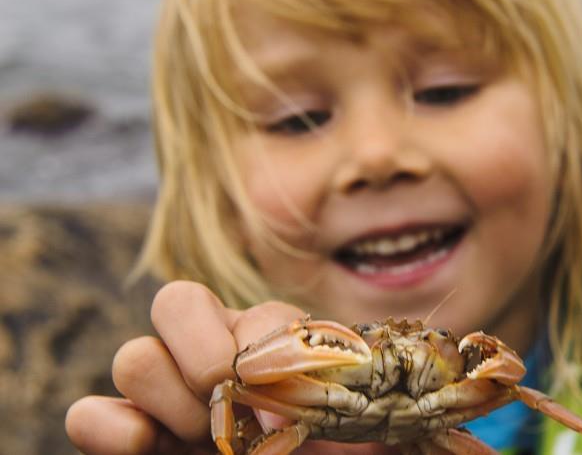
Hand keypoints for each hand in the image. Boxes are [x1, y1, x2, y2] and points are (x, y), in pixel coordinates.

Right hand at [65, 280, 394, 453]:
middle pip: (173, 302)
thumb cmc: (327, 445)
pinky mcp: (126, 432)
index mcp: (263, 334)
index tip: (282, 415)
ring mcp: (162, 390)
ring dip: (172, 404)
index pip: (256, 316)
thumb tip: (277, 408)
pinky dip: (111, 430)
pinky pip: (88, 415)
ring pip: (133, 357)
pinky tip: (150, 447)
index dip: (264, 357)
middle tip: (233, 412)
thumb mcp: (334, 407)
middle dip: (206, 360)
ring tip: (205, 441)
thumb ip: (320, 383)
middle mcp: (206, 348)